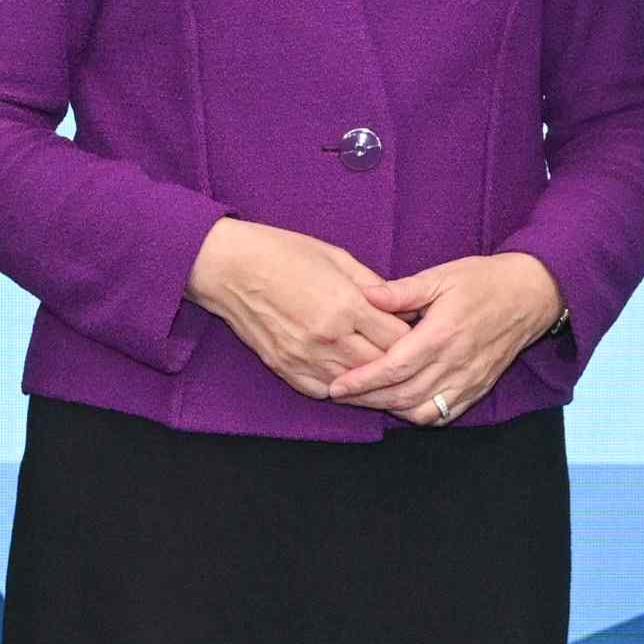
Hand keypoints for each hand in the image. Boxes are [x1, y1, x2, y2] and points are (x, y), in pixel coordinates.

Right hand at [191, 218, 412, 405]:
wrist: (229, 268)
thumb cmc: (282, 253)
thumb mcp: (336, 256)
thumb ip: (372, 284)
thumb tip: (399, 304)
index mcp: (346, 306)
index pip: (399, 337)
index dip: (412, 335)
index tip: (415, 330)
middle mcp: (329, 338)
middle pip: (382, 365)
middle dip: (398, 359)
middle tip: (405, 352)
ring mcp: (305, 358)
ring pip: (356, 384)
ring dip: (371, 377)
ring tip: (380, 366)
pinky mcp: (286, 370)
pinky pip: (324, 391)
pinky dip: (340, 385)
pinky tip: (347, 372)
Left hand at [327, 252, 567, 425]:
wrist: (531, 296)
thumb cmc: (483, 281)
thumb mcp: (441, 276)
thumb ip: (402, 290)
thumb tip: (366, 295)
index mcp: (442, 334)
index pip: (394, 368)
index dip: (362, 381)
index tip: (337, 386)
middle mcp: (455, 363)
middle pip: (402, 395)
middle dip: (366, 399)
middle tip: (338, 395)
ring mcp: (469, 380)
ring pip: (421, 410)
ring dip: (390, 409)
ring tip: (364, 399)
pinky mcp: (478, 389)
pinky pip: (443, 415)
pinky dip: (417, 415)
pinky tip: (400, 404)